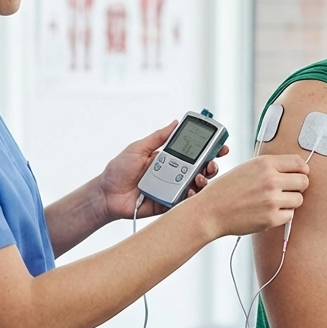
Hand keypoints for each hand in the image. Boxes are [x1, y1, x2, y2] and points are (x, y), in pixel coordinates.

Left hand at [98, 122, 228, 221]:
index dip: (208, 149)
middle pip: (200, 169)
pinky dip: (192, 197)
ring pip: (196, 186)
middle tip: (213, 163)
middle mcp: (173, 174)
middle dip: (211, 165)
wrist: (106, 194)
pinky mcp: (168, 205)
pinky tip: (192, 192)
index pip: (193, 152)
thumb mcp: (138, 148)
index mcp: (168, 159)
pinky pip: (184, 202)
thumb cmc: (118, 170)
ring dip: (203, 181)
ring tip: (201, 177)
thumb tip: (174, 123)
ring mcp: (172, 190)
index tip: (220, 144)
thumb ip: (157, 137)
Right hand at [191, 154, 309, 237]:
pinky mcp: (271, 218)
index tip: (300, 174)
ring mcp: (272, 199)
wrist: (211, 211)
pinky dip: (281, 215)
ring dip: (290, 202)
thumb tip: (293, 170)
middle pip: (304, 181)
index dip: (302, 169)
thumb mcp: (247, 168)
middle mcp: (270, 179)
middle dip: (298, 186)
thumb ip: (270, 167)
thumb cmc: (226, 190)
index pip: (299, 162)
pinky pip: (290, 216)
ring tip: (274, 202)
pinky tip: (267, 212)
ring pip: (299, 199)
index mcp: (265, 163)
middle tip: (287, 191)